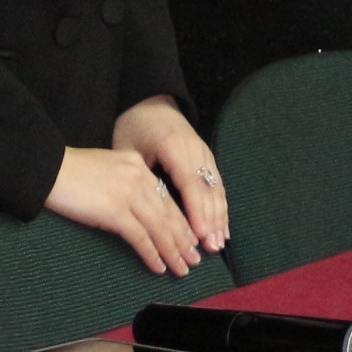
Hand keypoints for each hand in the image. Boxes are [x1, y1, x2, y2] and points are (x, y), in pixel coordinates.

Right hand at [46, 145, 206, 276]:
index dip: (181, 221)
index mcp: (138, 165)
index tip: (190, 238)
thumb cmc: (71, 171)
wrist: (47, 167)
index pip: (166, 197)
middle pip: (169, 214)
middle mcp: (139, 178)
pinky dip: (152, 254)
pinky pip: (140, 237)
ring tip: (182, 269)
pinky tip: (159, 267)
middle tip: (195, 259)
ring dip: (174, 251)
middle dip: (184, 240)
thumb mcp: (106, 168)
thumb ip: (125, 181)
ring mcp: (128, 194)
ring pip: (160, 228)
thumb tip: (139, 206)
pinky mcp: (114, 211)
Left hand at [113, 95, 229, 255]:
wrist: (151, 103)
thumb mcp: (128, 148)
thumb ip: (141, 176)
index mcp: (173, 146)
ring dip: (218, 218)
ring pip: (216, 189)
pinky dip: (221, 208)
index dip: (195, 210)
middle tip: (209, 248)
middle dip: (210, 220)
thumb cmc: (134, 128)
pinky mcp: (208, 159)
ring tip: (217, 244)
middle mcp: (194, 150)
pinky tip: (222, 227)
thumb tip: (148, 212)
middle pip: (206, 189)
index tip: (198, 234)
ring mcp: (204, 154)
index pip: (188, 183)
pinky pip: (217, 185)